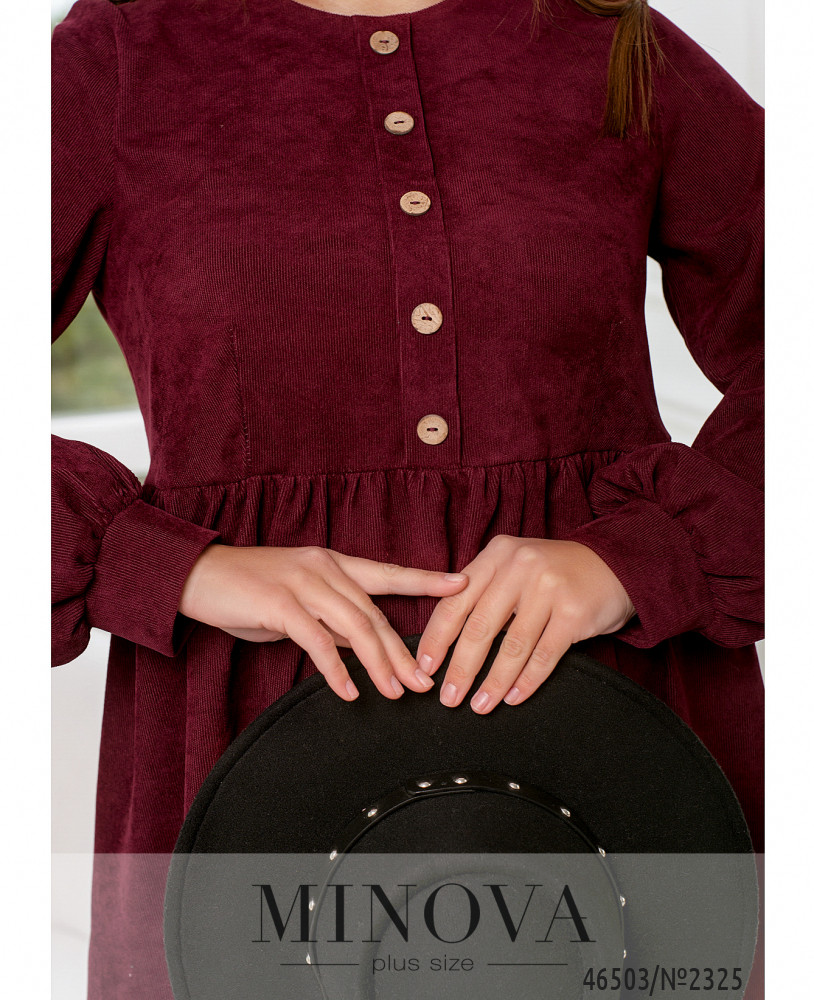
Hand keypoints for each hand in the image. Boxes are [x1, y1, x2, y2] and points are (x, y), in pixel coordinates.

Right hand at [179, 543, 468, 702]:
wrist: (197, 574)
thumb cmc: (248, 589)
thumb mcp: (297, 602)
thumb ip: (329, 619)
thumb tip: (358, 646)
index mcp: (333, 563)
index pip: (388, 574)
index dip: (425, 580)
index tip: (461, 584)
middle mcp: (324, 568)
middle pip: (375, 612)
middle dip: (402, 650)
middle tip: (425, 681)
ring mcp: (302, 583)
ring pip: (353, 625)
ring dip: (377, 663)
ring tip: (395, 692)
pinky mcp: (279, 602)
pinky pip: (316, 639)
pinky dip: (335, 668)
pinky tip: (349, 690)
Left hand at [415, 535, 635, 713]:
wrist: (616, 564)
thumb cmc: (554, 573)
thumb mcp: (514, 566)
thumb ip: (482, 590)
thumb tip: (443, 638)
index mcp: (496, 554)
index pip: (455, 600)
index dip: (437, 638)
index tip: (425, 667)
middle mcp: (520, 566)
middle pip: (480, 626)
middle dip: (460, 668)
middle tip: (448, 697)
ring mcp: (548, 587)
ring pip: (511, 646)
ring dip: (492, 682)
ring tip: (479, 706)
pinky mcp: (574, 611)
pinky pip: (543, 655)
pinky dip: (526, 681)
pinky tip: (512, 698)